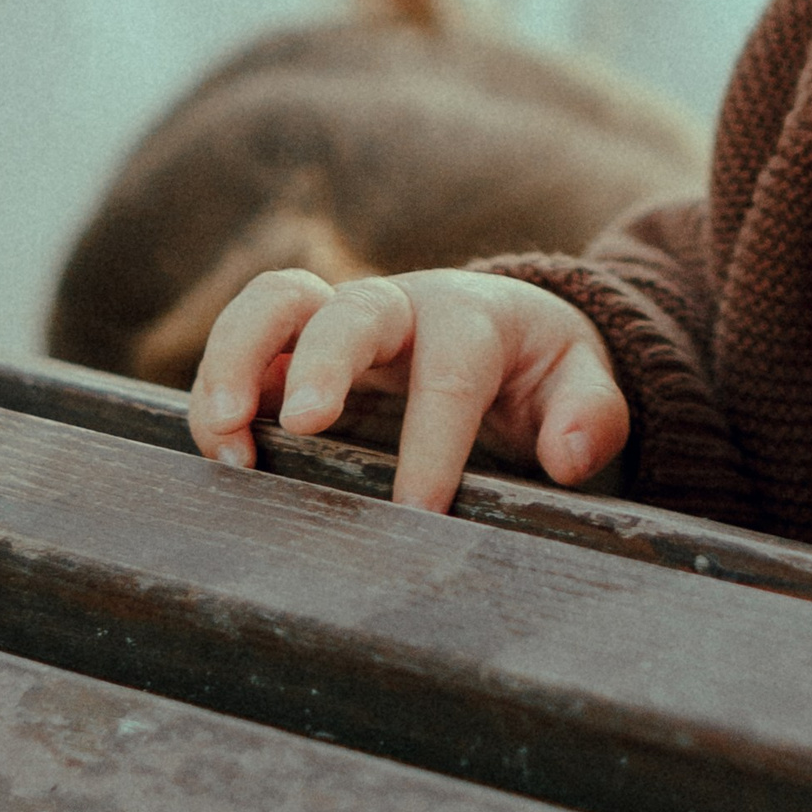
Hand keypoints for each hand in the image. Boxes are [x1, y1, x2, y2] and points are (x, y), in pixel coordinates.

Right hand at [186, 266, 629, 511]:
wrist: (506, 337)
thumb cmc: (541, 372)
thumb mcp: (583, 384)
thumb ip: (590, 414)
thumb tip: (566, 455)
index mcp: (475, 317)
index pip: (454, 365)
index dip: (434, 437)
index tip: (420, 510)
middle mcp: (401, 307)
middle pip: (354, 306)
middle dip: (325, 359)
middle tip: (304, 425)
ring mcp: (341, 320)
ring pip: (278, 301)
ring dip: (242, 359)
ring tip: (228, 441)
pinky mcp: (298, 348)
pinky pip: (246, 341)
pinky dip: (220, 385)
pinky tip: (221, 455)